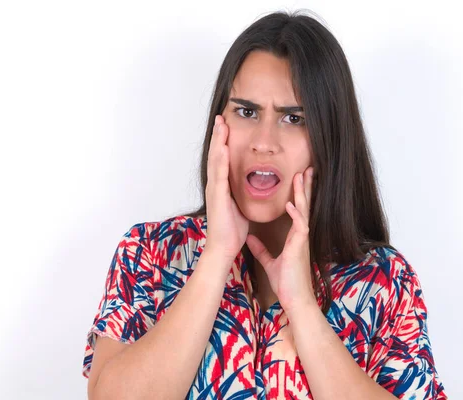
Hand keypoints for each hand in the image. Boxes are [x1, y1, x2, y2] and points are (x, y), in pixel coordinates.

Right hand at [205, 114, 248, 263]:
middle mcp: (215, 185)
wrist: (224, 247)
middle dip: (218, 135)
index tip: (226, 126)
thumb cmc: (232, 230)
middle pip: (216, 154)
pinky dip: (221, 160)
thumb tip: (248, 186)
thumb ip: (240, 193)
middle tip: (221, 117)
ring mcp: (215, 189)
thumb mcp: (239, 205)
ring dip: (218, 141)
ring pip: (216, 160)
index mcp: (221, 186)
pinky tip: (223, 147)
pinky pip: (220, 175)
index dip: (223, 142)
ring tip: (221, 124)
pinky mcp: (218, 197)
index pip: (222, 159)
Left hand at [245, 166, 315, 313]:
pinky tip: (290, 204)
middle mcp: (301, 234)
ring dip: (302, 193)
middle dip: (304, 186)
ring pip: (304, 210)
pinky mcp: (300, 246)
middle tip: (307, 168)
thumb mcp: (270, 261)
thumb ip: (261, 248)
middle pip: (303, 204)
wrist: (294, 298)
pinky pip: (300, 226)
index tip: (297, 178)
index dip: (297, 194)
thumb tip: (249, 237)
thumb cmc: (286, 282)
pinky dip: (295, 214)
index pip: (297, 209)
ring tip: (301, 176)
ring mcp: (302, 238)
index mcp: (295, 236)